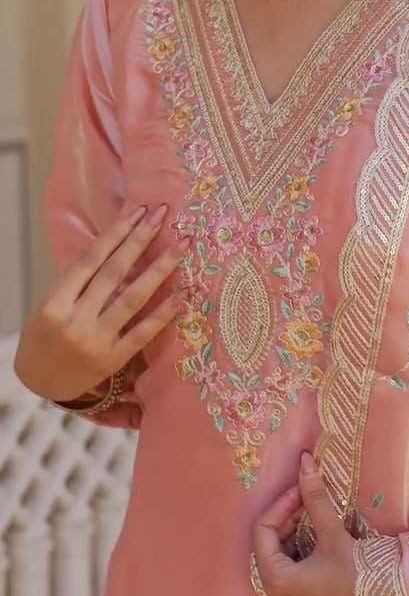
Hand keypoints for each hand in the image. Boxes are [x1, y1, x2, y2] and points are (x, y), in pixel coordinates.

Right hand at [14, 204, 189, 403]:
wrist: (39, 384)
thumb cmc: (45, 338)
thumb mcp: (48, 306)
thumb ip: (77, 284)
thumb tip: (116, 249)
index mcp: (56, 302)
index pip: (91, 259)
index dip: (116, 233)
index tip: (138, 211)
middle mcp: (76, 319)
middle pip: (114, 272)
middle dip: (140, 240)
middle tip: (162, 215)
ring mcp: (97, 341)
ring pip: (133, 298)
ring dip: (160, 269)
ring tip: (182, 246)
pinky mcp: (113, 360)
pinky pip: (142, 333)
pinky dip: (163, 313)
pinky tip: (183, 294)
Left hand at [253, 454, 361, 595]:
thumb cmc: (357, 574)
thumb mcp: (333, 534)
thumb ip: (315, 498)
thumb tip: (304, 462)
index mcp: (276, 580)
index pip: (262, 532)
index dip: (281, 506)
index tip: (301, 490)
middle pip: (269, 547)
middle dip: (287, 520)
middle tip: (307, 501)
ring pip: (281, 562)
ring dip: (294, 538)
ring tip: (313, 519)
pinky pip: (293, 578)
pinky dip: (301, 557)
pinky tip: (319, 544)